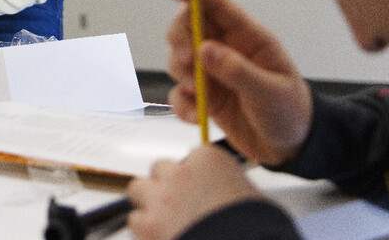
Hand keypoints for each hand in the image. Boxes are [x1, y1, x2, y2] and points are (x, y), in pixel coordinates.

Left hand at [127, 143, 262, 239]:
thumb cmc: (253, 228)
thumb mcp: (252, 199)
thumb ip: (231, 188)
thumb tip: (226, 195)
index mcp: (209, 161)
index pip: (193, 157)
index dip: (196, 176)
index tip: (200, 187)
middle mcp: (181, 173)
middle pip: (161, 169)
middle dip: (168, 185)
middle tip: (181, 205)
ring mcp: (161, 196)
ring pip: (139, 188)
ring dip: (149, 201)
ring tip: (165, 219)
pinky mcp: (147, 222)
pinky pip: (135, 218)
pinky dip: (144, 227)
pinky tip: (159, 235)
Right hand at [160, 0, 312, 164]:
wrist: (291, 149)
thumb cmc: (291, 114)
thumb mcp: (271, 92)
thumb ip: (238, 71)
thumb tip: (204, 49)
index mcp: (248, 38)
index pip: (215, 5)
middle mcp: (226, 49)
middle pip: (187, 27)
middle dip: (179, 41)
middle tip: (187, 61)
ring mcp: (212, 72)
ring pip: (177, 58)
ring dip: (180, 73)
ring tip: (200, 94)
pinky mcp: (204, 95)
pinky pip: (179, 92)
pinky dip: (182, 103)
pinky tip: (198, 116)